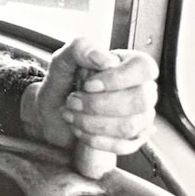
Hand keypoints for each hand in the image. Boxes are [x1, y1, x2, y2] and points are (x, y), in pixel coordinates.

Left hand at [22, 37, 158, 154]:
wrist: (51, 112)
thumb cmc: (62, 83)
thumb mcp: (63, 60)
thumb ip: (81, 49)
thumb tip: (107, 60)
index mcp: (129, 65)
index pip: (144, 68)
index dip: (117, 79)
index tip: (88, 85)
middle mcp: (141, 89)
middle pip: (140, 100)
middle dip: (99, 105)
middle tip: (72, 101)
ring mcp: (140, 116)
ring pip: (131, 125)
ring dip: (93, 123)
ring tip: (70, 115)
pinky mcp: (132, 139)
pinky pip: (125, 146)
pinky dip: (96, 140)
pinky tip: (79, 131)